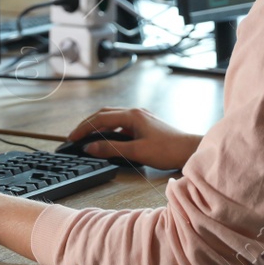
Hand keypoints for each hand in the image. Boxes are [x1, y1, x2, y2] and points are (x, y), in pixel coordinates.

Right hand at [66, 107, 200, 170]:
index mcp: (132, 116)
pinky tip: (109, 140)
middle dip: (88, 124)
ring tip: (88, 138)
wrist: (190, 150)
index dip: (84, 128)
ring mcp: (141, 117)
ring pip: (113, 118)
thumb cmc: (167, 151)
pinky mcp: (145, 124)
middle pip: (104, 114)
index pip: (100, 118)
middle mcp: (135, 112)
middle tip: (76, 136)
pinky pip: (122, 123)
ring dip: (99, 126)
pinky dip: (111, 130)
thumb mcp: (136, 152)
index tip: (73, 138)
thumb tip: (90, 148)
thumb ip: (111, 149)